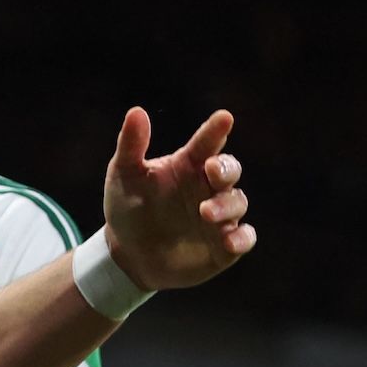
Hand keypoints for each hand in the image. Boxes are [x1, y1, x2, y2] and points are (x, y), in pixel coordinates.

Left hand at [99, 106, 253, 290]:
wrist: (128, 254)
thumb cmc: (128, 207)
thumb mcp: (124, 176)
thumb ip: (131, 146)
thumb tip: (136, 111)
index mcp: (188, 164)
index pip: (206, 143)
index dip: (215, 131)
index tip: (223, 118)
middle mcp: (208, 187)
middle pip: (230, 169)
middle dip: (226, 168)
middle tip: (212, 170)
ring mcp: (219, 215)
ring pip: (237, 202)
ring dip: (226, 205)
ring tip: (205, 212)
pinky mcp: (224, 245)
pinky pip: (243, 238)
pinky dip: (241, 238)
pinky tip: (230, 241)